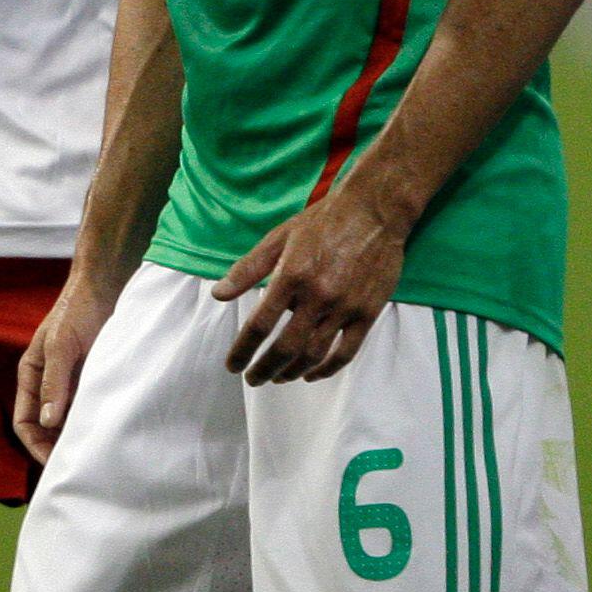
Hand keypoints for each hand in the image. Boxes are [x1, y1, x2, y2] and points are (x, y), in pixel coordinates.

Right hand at [14, 279, 118, 463]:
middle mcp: (48, 382)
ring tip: (96, 451)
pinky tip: (108, 429)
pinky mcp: (92, 378)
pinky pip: (89, 408)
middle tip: (80, 464)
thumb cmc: (77, 309)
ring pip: (69, 420)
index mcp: (30, 374)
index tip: (55, 463)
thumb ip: (54, 382)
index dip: (36, 446)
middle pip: (46, 427)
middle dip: (57, 447)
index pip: (24, 422)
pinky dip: (95, 421)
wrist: (106, 285)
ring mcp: (71, 382)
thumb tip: (47, 421)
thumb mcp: (61, 344)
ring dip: (78, 435)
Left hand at [214, 184, 411, 384]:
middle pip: (285, 348)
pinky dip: (326, 370)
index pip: (260, 324)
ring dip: (292, 373)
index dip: (242, 350)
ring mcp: (344, 307)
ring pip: (314, 354)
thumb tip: (218, 294)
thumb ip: (247, 269)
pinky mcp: (367, 313)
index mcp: (291, 275)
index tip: (233, 365)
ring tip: (279, 378)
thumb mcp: (278, 238)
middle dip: (265, 369)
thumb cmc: (322, 222)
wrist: (373, 211)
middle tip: (253, 380)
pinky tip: (312, 374)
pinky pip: (346, 353)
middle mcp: (317, 295)